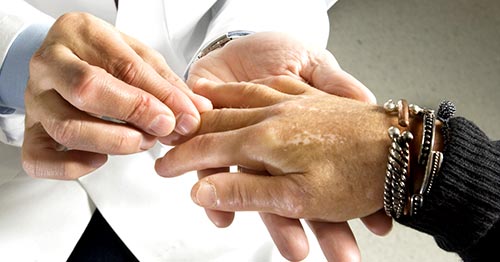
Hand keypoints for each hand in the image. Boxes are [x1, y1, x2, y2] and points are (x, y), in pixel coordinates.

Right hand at [22, 12, 211, 178]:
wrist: (64, 61)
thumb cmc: (101, 57)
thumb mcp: (137, 57)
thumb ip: (166, 83)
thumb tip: (197, 110)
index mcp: (80, 34)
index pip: (122, 66)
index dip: (157, 96)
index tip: (183, 116)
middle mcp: (50, 65)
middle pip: (86, 90)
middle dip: (134, 114)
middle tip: (163, 130)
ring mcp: (36, 100)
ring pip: (67, 128)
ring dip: (113, 142)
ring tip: (141, 142)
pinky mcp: (30, 132)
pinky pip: (39, 159)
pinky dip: (72, 167)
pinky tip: (99, 160)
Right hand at [157, 77, 393, 260]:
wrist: (403, 148)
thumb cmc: (357, 176)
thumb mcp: (299, 198)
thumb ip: (246, 192)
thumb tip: (203, 193)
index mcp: (265, 140)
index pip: (209, 148)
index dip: (183, 160)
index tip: (163, 167)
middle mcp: (273, 114)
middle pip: (217, 120)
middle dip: (189, 133)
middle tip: (169, 143)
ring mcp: (291, 101)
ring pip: (238, 97)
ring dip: (212, 104)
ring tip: (193, 108)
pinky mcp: (308, 95)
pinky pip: (267, 85)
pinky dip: (245, 89)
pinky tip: (241, 90)